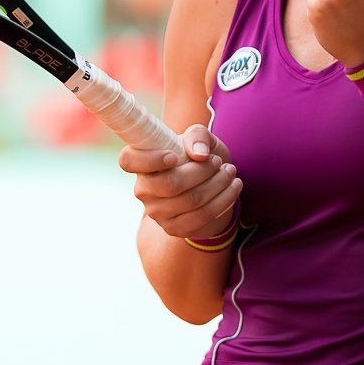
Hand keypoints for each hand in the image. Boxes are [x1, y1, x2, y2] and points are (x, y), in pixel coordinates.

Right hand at [118, 124, 241, 240]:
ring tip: (230, 171)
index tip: (174, 155)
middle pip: (171, 183)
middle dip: (202, 171)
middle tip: (218, 161)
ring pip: (191, 200)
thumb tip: (199, 154)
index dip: (150, 159)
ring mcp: (156, 212)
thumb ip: (197, 136)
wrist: (208, 184)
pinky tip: (235, 187)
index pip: (128, 160)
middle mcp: (143, 189)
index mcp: (140, 162)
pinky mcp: (174, 229)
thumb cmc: (197, 155)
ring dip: (218, 184)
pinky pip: (203, 216)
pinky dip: (224, 199)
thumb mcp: (198, 138)